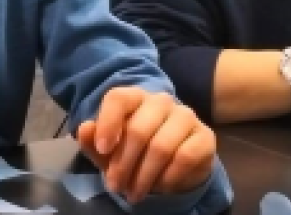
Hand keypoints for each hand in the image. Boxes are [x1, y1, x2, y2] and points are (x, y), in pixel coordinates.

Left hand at [76, 88, 214, 203]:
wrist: (174, 166)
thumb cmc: (135, 153)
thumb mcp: (110, 152)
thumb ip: (94, 141)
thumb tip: (85, 128)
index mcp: (135, 98)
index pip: (119, 98)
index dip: (108, 123)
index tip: (103, 150)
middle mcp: (161, 101)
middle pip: (138, 128)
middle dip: (123, 164)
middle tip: (115, 186)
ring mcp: (186, 116)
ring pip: (161, 146)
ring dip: (144, 176)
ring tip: (134, 193)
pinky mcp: (204, 136)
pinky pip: (184, 157)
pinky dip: (168, 178)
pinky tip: (161, 187)